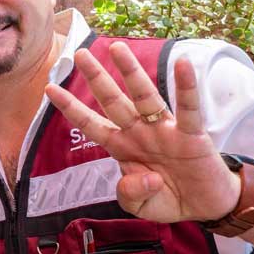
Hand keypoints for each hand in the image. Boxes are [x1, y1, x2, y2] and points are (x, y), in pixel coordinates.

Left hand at [43, 42, 239, 222]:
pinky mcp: (191, 135)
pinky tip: (182, 65)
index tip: (49, 89)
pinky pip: (188, 109)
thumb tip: (143, 178)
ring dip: (131, 72)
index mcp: (122, 147)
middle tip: (79, 53)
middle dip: (96, 78)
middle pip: (113, 101)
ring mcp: (164, 131)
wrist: (204, 205)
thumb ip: (131, 194)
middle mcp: (140, 133)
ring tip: (117, 48)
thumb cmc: (167, 198)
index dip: (72, 108)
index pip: (92, 124)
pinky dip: (186, 88)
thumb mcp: (140, 205)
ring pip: (145, 96)